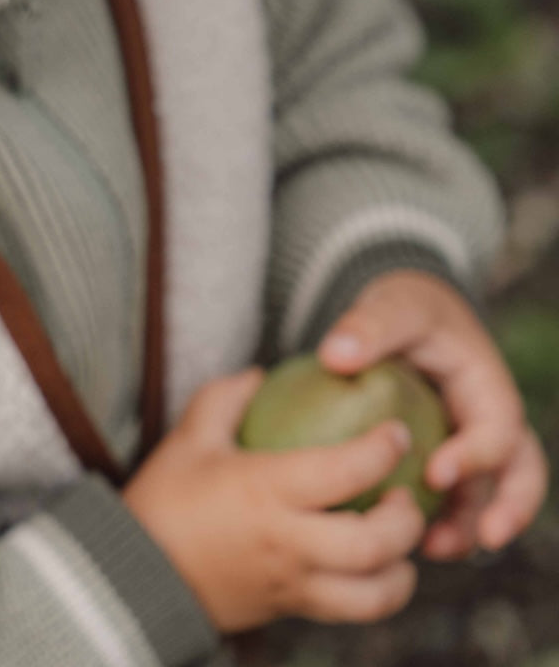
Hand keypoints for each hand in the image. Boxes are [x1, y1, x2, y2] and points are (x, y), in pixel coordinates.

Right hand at [123, 369, 425, 631]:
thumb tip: (260, 375)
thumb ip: (226, 399)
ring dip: (402, 568)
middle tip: (404, 492)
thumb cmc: (164, 499)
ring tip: (400, 541)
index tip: (396, 434)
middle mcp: (288, 541)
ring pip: (375, 593)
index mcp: (266, 490)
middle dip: (406, 519)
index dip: (382, 450)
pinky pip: (351, 611)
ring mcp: (293, 583)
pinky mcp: (290, 608)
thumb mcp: (189, 439)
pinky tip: (372, 567)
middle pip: (375, 543)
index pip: (345, 471)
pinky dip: (377, 592)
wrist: (135, 572)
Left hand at [318, 270, 548, 559]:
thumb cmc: (402, 306)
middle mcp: (489, 418)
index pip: (498, 427)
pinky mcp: (448, 455)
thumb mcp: (390, 305)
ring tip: (432, 550)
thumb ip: (366, 326)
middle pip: (520, 471)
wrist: (403, 311)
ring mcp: (471, 440)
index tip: (436, 474)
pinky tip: (401, 539)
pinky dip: (439, 519)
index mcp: (486, 383)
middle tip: (480, 539)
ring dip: (470, 527)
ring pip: (489, 493)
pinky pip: (454, 496)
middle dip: (508, 508)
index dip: (477, 455)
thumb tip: (336, 357)